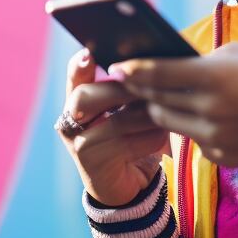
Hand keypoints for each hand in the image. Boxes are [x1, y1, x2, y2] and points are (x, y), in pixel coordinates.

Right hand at [59, 48, 171, 206]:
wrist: (129, 183)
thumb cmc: (133, 136)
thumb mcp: (129, 108)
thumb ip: (130, 88)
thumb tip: (154, 63)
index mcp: (77, 99)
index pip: (74, 77)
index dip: (79, 66)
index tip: (89, 54)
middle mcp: (70, 120)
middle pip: (86, 96)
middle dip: (122, 88)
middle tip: (149, 85)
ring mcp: (78, 143)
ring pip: (116, 120)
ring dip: (147, 115)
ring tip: (168, 110)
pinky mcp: (93, 164)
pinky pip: (128, 144)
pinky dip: (152, 139)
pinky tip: (162, 138)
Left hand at [110, 43, 237, 199]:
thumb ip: (207, 60)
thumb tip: (174, 67)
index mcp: (216, 78)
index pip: (158, 73)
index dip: (133, 69)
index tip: (117, 65)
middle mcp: (210, 111)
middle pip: (156, 101)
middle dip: (143, 91)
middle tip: (130, 80)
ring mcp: (214, 140)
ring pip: (168, 123)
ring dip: (164, 109)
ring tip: (160, 95)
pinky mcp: (221, 160)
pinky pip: (193, 139)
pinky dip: (192, 126)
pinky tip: (203, 116)